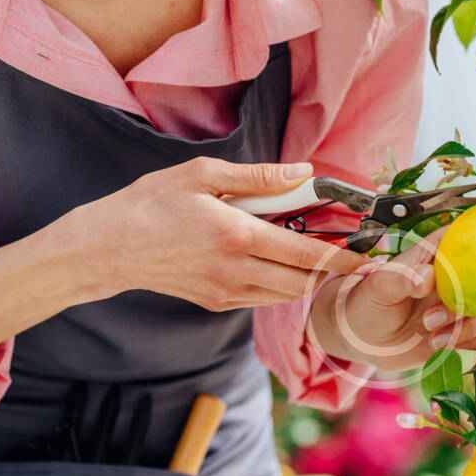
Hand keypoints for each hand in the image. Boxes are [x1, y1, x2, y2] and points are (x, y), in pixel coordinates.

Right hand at [72, 157, 366, 309]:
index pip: (307, 254)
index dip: (342, 257)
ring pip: (286, 295)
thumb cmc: (151, 204)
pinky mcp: (217, 303)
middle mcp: (237, 272)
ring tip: (317, 255)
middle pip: (304, 282)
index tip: (366, 256)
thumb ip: (259, 177)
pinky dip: (281, 285)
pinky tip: (279, 263)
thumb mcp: (203, 175)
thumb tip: (303, 172)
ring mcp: (227, 293)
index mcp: (238, 237)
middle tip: (350, 254)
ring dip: (308, 279)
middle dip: (333, 271)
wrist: (109, 249)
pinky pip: (263, 298)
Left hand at [308, 230, 475, 371]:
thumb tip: (426, 277)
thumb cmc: (366, 300)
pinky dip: (471, 344)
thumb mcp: (376, 285)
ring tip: (429, 334)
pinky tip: (439, 345)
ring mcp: (467, 303)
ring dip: (469, 327)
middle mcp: (462, 274)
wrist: (360, 338)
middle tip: (435, 318)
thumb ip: (400, 276)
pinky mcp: (466, 330)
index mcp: (445, 251)